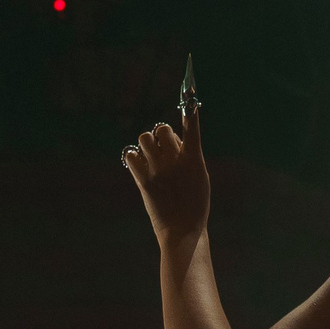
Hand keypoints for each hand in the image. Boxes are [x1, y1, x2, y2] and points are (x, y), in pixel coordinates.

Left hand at [123, 104, 209, 243]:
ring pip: (144, 138)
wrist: (182, 231)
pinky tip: (140, 165)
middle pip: (161, 129)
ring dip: (147, 143)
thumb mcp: (199, 179)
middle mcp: (174, 161)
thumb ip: (188, 157)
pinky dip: (133, 156)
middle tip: (166, 149)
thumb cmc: (195, 206)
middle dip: (163, 135)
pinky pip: (130, 154)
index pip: (191, 127)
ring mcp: (157, 170)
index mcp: (194, 159)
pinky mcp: (142, 180)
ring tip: (152, 157)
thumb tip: (174, 141)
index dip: (190, 110)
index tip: (190, 96)